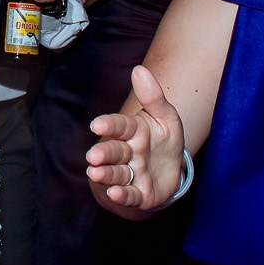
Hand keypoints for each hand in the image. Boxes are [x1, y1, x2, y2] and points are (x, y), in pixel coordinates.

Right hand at [84, 64, 186, 215]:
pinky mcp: (138, 194)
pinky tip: (115, 193)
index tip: (97, 125)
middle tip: (94, 156)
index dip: (109, 125)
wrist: (170, 171)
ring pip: (117, 173)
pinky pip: (130, 194)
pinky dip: (122, 195)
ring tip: (95, 172)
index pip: (120, 126)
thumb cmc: (163, 141)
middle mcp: (128, 152)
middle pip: (115, 151)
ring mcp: (132, 174)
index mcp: (134, 131)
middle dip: (104, 153)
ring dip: (106, 174)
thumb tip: (139, 69)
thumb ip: (153, 96)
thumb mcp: (166, 117)